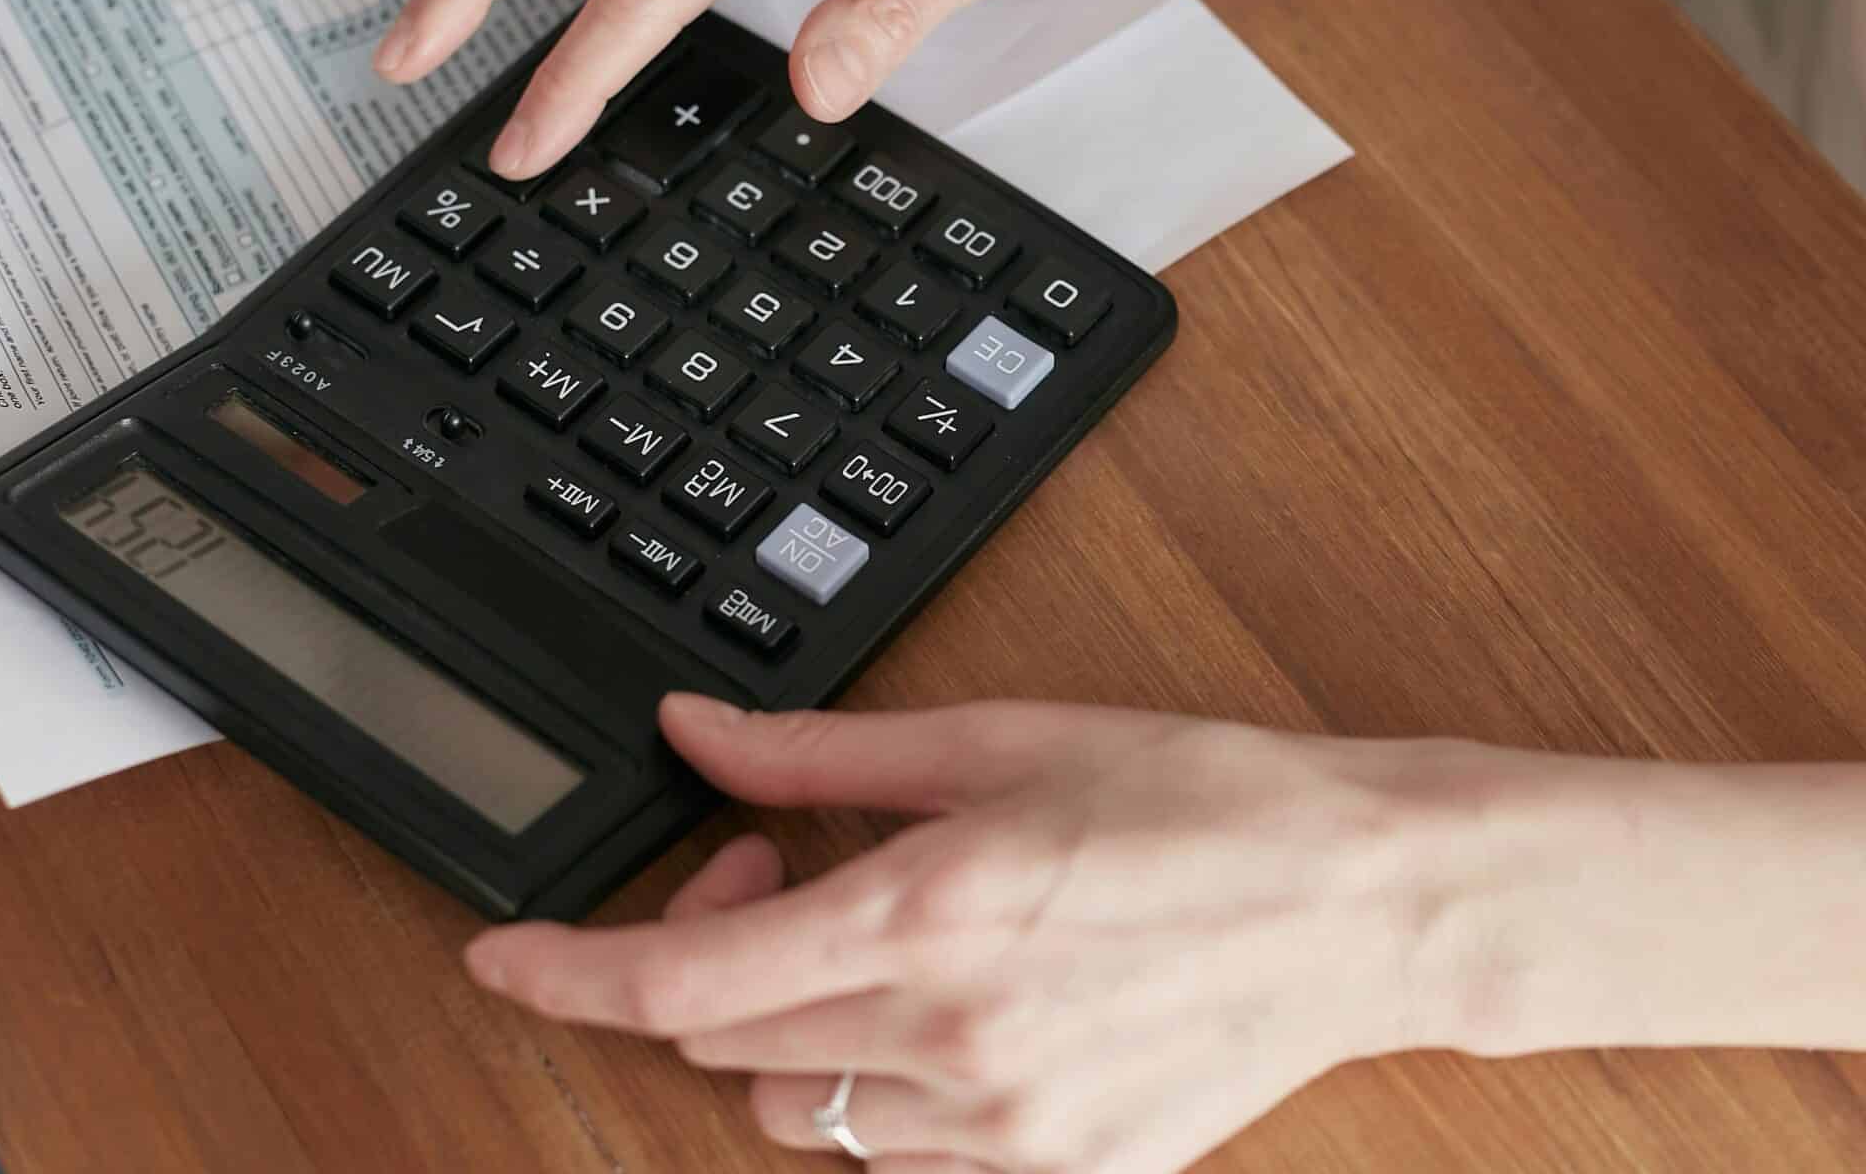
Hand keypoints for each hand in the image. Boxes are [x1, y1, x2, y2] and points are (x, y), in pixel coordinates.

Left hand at [464, 696, 1507, 1172]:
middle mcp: (948, 1041)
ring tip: (878, 947)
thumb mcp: (1000, 741)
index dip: (562, 976)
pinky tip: (951, 1016)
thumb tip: (695, 736)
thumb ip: (821, 753)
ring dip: (793, 1032)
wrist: (1361, 905)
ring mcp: (1002, 1128)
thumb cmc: (1204, 804)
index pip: (674, 986)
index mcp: (924, 916)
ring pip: (798, 1114)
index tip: (504, 958)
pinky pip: (897, 1159)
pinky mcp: (1055, 1172)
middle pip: (724, 1047)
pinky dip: (879, 1090)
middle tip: (775, 871)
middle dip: (708, 959)